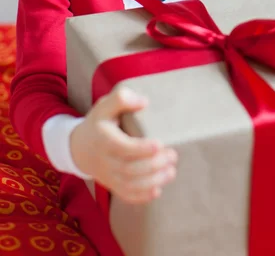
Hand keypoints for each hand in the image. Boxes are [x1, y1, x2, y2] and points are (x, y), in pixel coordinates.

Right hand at [70, 86, 177, 203]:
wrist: (79, 147)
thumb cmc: (98, 123)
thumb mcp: (104, 105)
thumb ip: (121, 98)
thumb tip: (144, 101)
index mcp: (104, 139)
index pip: (122, 148)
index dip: (141, 149)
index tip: (159, 144)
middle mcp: (105, 160)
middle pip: (129, 169)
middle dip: (153, 165)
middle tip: (172, 155)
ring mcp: (108, 175)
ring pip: (129, 184)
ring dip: (152, 181)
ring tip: (171, 172)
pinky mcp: (112, 185)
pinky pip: (125, 195)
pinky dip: (142, 196)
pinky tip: (158, 190)